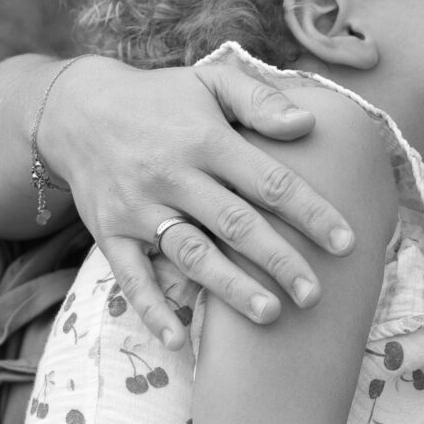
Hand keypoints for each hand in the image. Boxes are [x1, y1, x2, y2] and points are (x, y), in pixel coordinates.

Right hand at [44, 52, 356, 346]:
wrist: (76, 109)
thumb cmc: (162, 100)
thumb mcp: (210, 83)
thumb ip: (260, 100)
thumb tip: (307, 124)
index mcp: (205, 139)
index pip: (268, 180)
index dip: (310, 211)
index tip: (346, 243)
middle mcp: (172, 174)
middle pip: (234, 223)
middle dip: (278, 259)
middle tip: (315, 294)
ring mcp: (138, 207)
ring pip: (189, 253)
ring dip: (229, 287)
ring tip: (269, 315)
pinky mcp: (110, 233)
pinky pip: (131, 276)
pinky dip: (152, 309)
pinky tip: (178, 340)